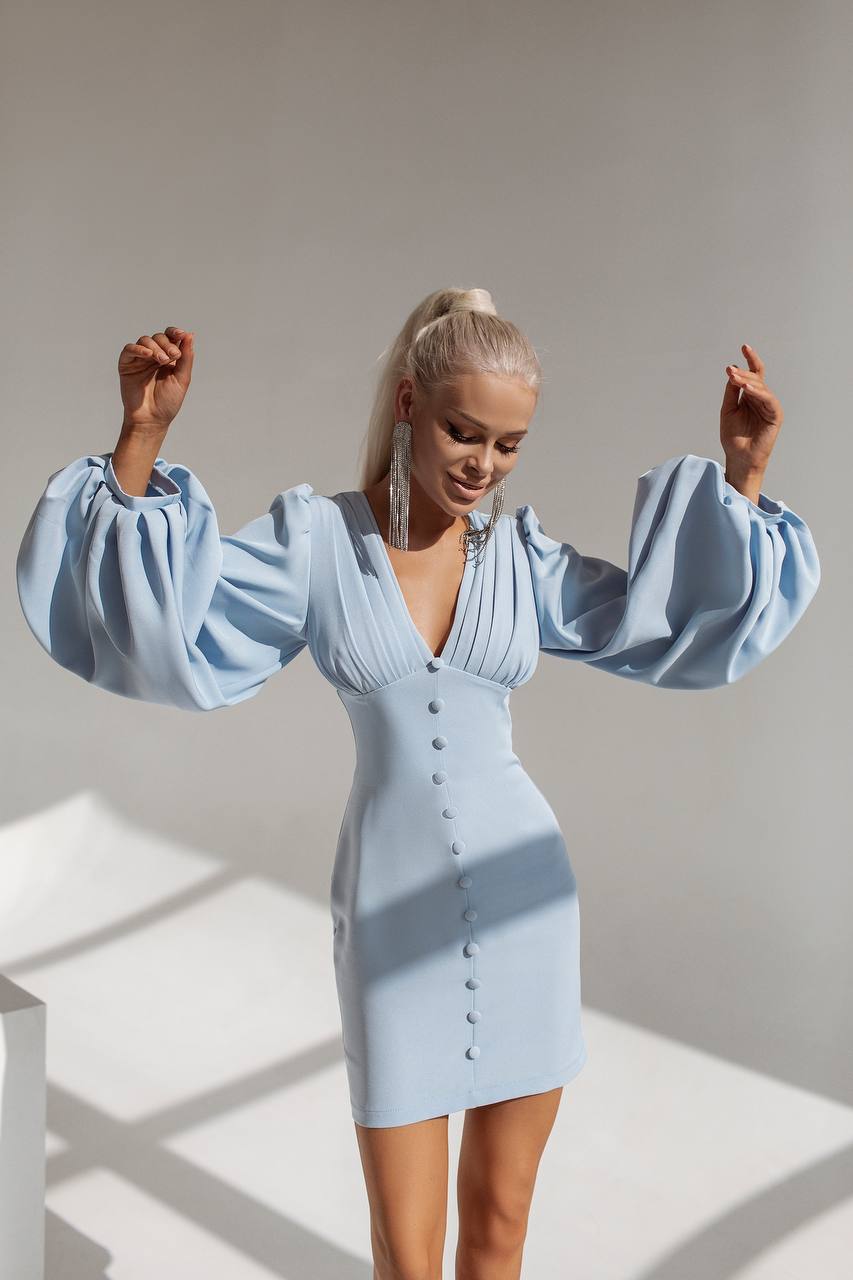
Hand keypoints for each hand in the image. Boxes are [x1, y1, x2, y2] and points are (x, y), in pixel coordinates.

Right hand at [118, 326, 194, 431]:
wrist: (152, 419)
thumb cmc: (167, 402)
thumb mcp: (182, 379)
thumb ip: (186, 358)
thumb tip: (190, 335)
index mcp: (168, 358)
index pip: (171, 338)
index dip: (175, 332)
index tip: (181, 334)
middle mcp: (153, 356)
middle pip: (159, 337)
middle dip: (167, 344)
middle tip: (173, 356)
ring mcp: (140, 359)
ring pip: (145, 341)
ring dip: (155, 347)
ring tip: (162, 360)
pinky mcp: (126, 364)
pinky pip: (129, 349)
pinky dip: (138, 349)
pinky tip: (148, 355)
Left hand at [720, 343, 782, 479]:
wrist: (739, 458)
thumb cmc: (733, 437)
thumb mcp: (728, 410)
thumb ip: (731, 392)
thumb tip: (733, 372)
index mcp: (751, 396)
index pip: (753, 374)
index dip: (750, 360)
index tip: (744, 346)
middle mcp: (761, 399)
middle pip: (756, 378)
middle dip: (743, 373)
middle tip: (730, 370)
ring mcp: (769, 406)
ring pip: (761, 387)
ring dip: (748, 381)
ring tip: (734, 377)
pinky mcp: (775, 415)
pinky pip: (768, 399)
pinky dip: (758, 393)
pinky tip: (747, 388)